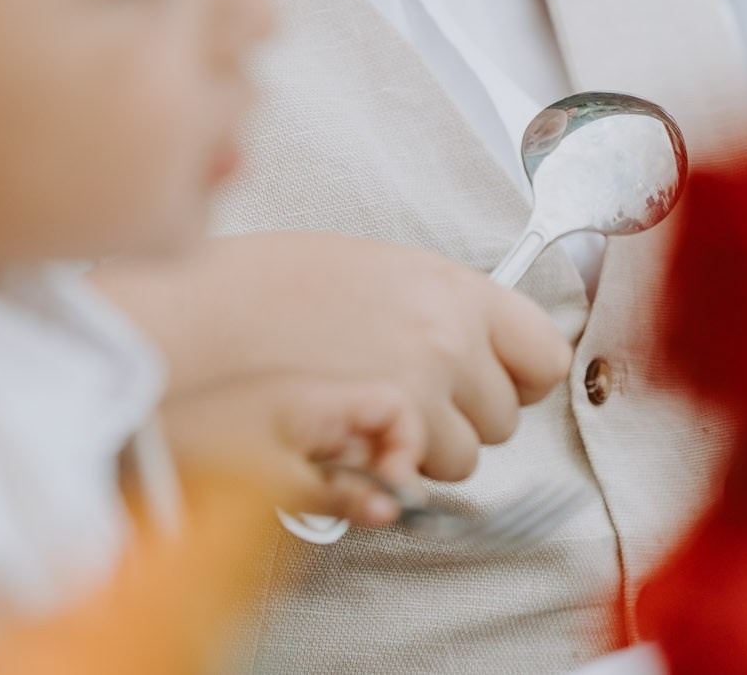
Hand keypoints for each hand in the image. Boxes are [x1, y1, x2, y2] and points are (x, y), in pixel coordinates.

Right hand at [98, 230, 573, 481]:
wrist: (202, 316)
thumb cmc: (264, 286)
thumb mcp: (367, 268)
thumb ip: (430, 305)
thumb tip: (469, 339)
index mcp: (449, 286)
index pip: (544, 351)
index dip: (519, 375)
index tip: (494, 380)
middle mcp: (448, 337)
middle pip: (505, 416)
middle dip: (461, 418)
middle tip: (405, 398)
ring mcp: (420, 391)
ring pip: (464, 457)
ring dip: (425, 450)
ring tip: (366, 417)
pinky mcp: (386, 439)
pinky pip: (419, 479)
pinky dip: (391, 472)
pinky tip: (350, 440)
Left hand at [158, 374, 423, 523]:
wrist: (131, 434)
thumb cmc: (189, 443)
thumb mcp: (275, 481)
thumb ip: (340, 493)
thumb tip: (393, 507)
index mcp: (315, 393)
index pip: (396, 407)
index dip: (407, 450)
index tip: (393, 491)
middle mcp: (309, 394)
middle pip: (384, 424)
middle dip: (389, 465)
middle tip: (372, 500)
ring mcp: (293, 409)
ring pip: (357, 441)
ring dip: (359, 474)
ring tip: (333, 499)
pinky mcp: (273, 427)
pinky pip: (325, 448)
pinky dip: (328, 474)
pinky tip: (306, 493)